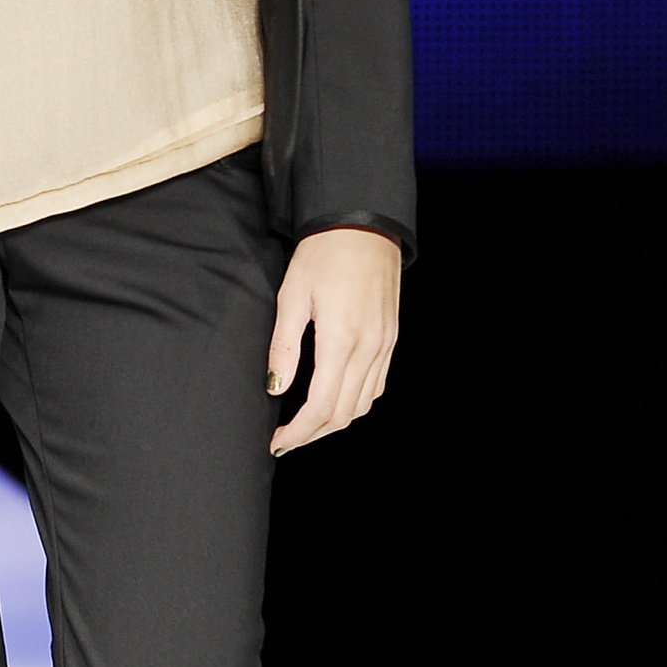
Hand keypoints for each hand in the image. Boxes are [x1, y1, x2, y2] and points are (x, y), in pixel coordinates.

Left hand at [266, 228, 400, 456]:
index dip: (297, 432)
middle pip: (343, 414)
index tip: (276, 442)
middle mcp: (370, 349)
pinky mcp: (391, 339)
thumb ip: (284, 346)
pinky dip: (355, 403)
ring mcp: (385, 345)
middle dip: (313, 434)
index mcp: (342, 340)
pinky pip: (376, 386)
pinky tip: (335, 399)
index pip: (321, 407)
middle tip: (286, 440)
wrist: (364, 224)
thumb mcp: (292, 295)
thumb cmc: (323, 254)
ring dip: (334, 422)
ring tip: (306, 425)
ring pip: (363, 405)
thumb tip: (275, 387)